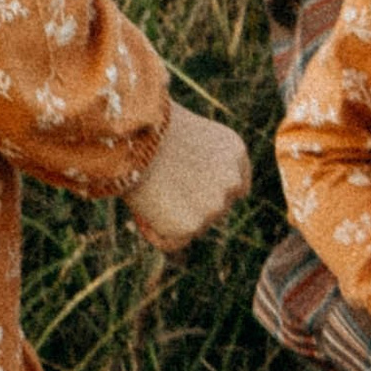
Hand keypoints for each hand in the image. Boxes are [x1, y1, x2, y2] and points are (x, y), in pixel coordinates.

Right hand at [121, 107, 250, 253]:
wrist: (135, 136)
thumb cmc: (149, 128)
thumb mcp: (184, 134)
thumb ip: (198, 161)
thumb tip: (187, 185)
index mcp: (234, 150)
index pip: (235, 186)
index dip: (211, 190)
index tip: (189, 190)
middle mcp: (232, 180)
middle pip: (215, 208)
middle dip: (192, 206)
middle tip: (160, 192)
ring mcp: (215, 206)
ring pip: (194, 225)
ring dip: (173, 219)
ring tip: (147, 195)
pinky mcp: (192, 226)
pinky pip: (172, 241)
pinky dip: (156, 233)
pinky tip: (141, 215)